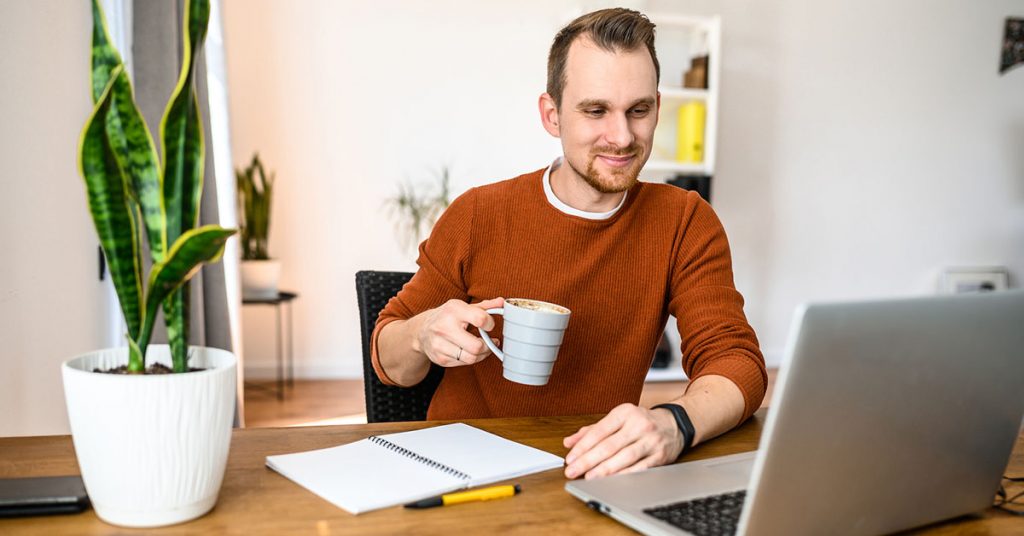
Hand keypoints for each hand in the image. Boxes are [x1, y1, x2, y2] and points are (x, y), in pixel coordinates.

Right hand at [415, 297, 503, 367]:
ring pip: (471, 358)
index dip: (490, 324)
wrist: (421, 331)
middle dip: (488, 346)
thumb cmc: (447, 317)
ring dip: (482, 354)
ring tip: (483, 348)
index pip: (481, 319)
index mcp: (453, 309)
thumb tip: (502, 302)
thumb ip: (484, 306)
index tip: (490, 325)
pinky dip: (470, 359)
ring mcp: (440, 344)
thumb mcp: (463, 307)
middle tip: (490, 341)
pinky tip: (469, 351)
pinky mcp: (439, 359)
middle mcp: (444, 327)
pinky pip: (463, 364)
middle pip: (477, 346)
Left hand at [563, 403, 682, 479]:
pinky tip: (611, 481)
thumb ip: (592, 430)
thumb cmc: (641, 422)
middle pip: (609, 446)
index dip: (583, 447)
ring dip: (605, 469)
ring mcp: (650, 440)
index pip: (599, 431)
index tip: (570, 459)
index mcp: (624, 413)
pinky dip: (624, 476)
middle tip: (573, 471)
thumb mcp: (617, 419)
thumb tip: (569, 442)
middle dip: (588, 460)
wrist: (674, 424)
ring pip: (624, 457)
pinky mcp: (660, 456)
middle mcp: (638, 425)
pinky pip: (640, 468)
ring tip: (589, 477)